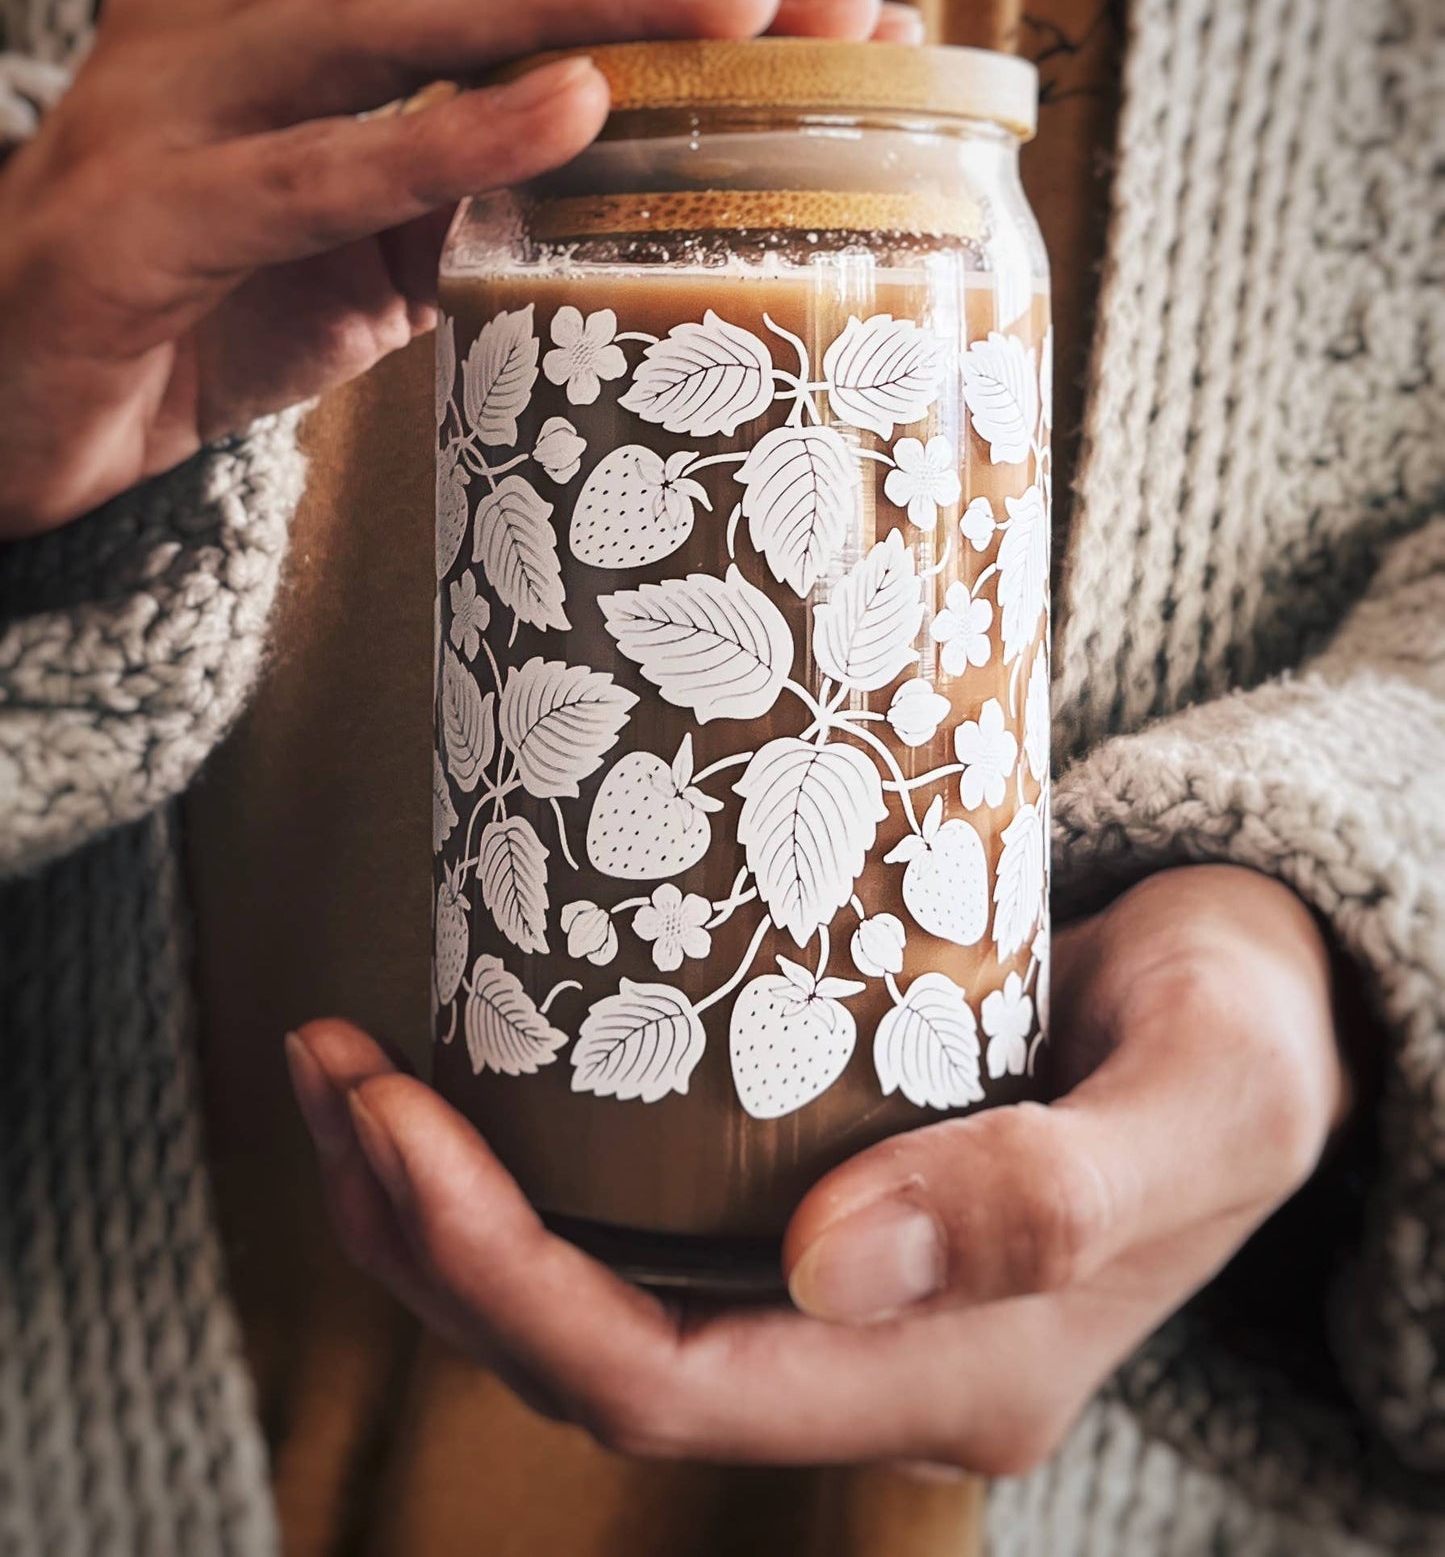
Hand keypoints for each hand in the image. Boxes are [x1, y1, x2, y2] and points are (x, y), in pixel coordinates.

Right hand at [0, 0, 906, 537]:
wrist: (2, 397)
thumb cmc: (184, 309)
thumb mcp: (353, 254)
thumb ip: (463, 204)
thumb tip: (610, 200)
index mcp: (298, 13)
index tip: (820, 22)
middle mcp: (242, 17)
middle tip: (825, 0)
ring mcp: (184, 97)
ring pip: (407, 29)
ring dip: (585, 17)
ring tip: (738, 11)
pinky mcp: (148, 209)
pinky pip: (317, 170)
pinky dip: (443, 142)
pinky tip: (565, 109)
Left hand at [286, 865, 1350, 1472]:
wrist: (1269, 1008)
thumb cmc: (1247, 1039)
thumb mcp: (1202, 1100)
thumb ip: (1046, 1197)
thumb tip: (825, 1261)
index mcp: (950, 1374)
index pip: (668, 1388)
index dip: (501, 1279)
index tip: (393, 1118)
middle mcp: (867, 1357)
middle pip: (587, 1357)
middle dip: (426, 1238)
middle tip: (331, 1072)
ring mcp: (834, 1287)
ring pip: (588, 1299)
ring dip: (440, 1205)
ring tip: (343, 1069)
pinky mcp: (814, 1201)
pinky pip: (631, 1224)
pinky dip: (520, 1160)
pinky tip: (463, 1065)